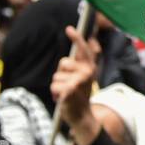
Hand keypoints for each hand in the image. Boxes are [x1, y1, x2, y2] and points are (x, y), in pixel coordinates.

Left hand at [51, 25, 100, 144]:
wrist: (82, 116)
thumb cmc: (79, 94)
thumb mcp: (83, 77)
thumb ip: (80, 62)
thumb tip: (85, 44)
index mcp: (90, 67)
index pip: (83, 49)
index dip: (77, 38)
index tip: (69, 28)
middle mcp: (87, 72)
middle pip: (63, 63)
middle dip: (61, 73)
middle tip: (69, 84)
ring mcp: (79, 81)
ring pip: (56, 77)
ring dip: (57, 85)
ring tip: (66, 93)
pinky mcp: (70, 90)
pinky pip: (54, 86)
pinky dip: (55, 94)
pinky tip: (63, 99)